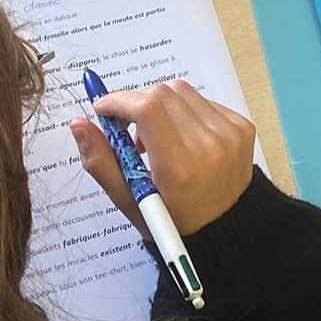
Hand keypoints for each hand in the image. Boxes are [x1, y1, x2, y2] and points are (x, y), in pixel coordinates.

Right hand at [70, 80, 256, 235]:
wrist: (227, 229)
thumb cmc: (174, 220)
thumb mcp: (131, 201)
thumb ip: (101, 162)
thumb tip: (78, 123)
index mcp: (180, 168)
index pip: (148, 109)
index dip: (120, 101)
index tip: (103, 108)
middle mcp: (209, 146)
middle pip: (162, 94)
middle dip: (136, 103)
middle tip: (127, 130)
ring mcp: (229, 133)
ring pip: (182, 92)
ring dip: (160, 106)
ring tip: (155, 139)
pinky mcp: (241, 126)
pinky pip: (203, 101)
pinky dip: (183, 112)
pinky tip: (181, 139)